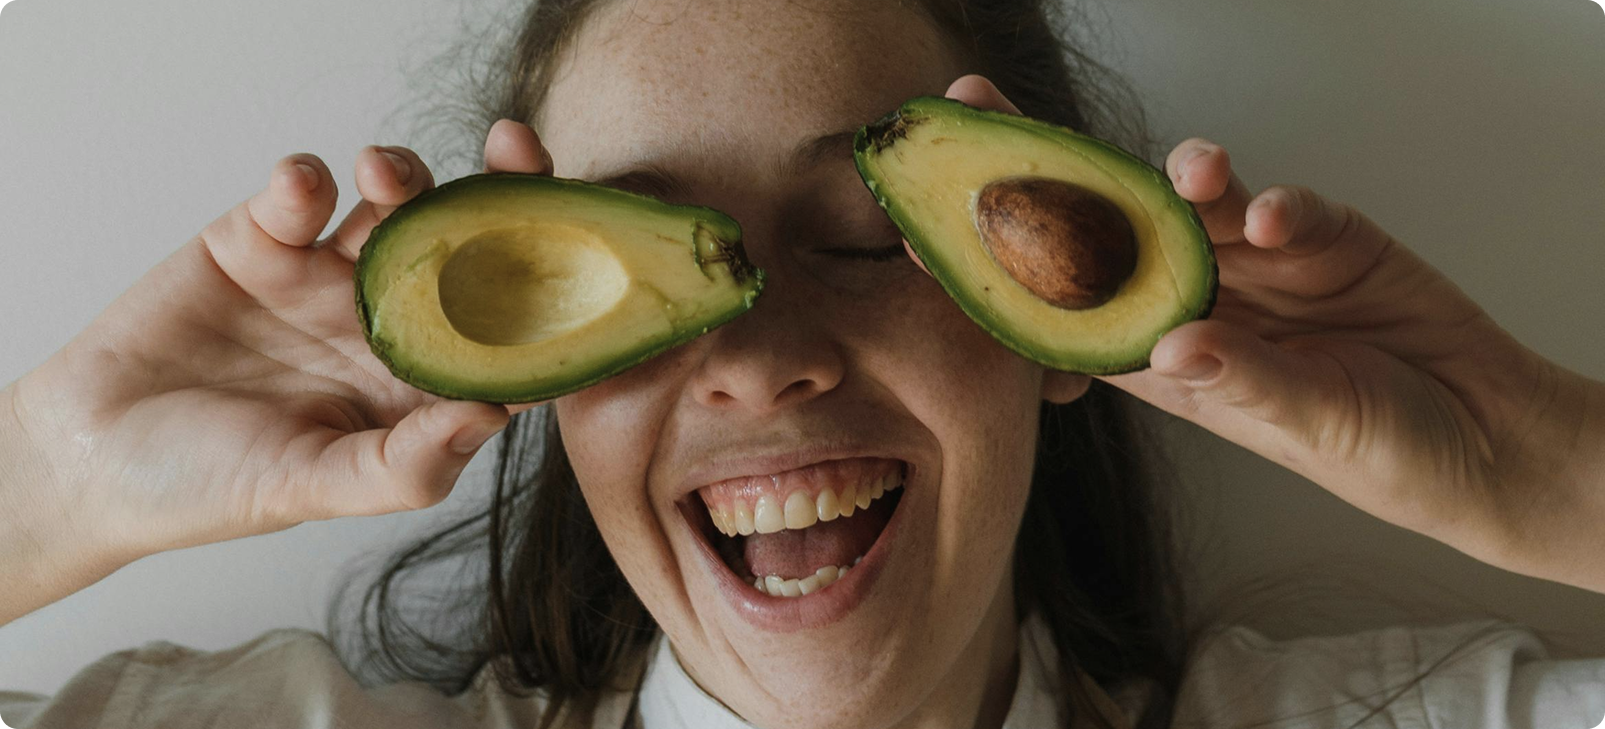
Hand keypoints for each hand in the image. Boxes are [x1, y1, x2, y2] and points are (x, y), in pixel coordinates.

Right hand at [3, 120, 554, 569]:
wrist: (92, 460)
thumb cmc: (213, 487)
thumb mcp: (315, 489)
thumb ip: (406, 464)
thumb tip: (493, 415)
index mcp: (419, 385)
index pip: (508, 334)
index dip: (550, 292)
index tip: (580, 248)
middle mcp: (387, 323)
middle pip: (466, 250)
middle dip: (497, 197)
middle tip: (514, 153)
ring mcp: (327, 278)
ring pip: (391, 207)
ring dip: (403, 178)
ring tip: (385, 175)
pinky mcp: (259, 241)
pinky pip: (298, 196)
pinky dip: (303, 181)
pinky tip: (297, 191)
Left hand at [942, 75, 1604, 592]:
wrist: (1482, 439)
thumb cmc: (1378, 451)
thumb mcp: (1308, 427)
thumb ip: (1247, 384)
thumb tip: (1178, 346)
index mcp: (1165, 359)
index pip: (1066, 307)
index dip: (1002, 269)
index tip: (931, 230)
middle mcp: (1197, 301)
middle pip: (1106, 229)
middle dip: (1049, 172)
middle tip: (985, 109)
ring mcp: (1257, 263)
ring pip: (1191, 202)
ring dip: (1180, 179)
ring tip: (1191, 172)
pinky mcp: (1323, 235)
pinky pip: (1290, 205)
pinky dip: (1279, 203)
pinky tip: (1275, 217)